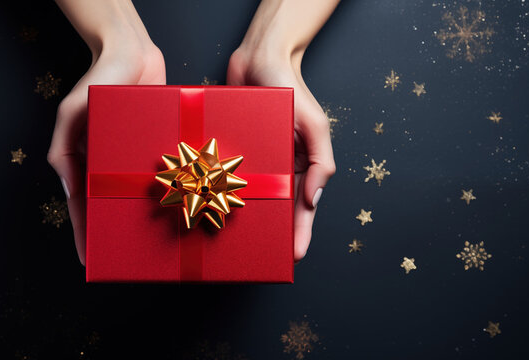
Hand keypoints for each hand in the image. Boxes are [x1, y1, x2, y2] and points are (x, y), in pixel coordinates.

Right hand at [48, 2, 165, 264]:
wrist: (133, 51)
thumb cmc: (96, 78)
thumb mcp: (70, 112)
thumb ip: (63, 150)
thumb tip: (72, 191)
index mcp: (85, 159)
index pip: (82, 205)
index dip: (83, 232)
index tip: (87, 259)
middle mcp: (109, 162)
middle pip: (111, 205)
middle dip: (115, 230)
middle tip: (125, 256)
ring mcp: (133, 157)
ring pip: (137, 194)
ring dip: (143, 216)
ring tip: (152, 242)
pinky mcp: (157, 147)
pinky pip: (162, 173)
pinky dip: (169, 190)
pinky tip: (180, 207)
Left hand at [227, 46, 335, 261]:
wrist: (259, 57)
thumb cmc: (292, 88)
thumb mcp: (315, 126)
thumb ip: (320, 163)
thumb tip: (314, 199)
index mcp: (298, 165)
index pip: (301, 206)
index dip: (299, 231)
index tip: (294, 254)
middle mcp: (274, 167)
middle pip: (273, 207)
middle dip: (270, 233)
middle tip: (262, 257)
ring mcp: (250, 160)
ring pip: (246, 195)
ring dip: (242, 216)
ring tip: (235, 241)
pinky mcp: (226, 149)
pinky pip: (221, 173)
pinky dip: (216, 189)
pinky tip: (208, 207)